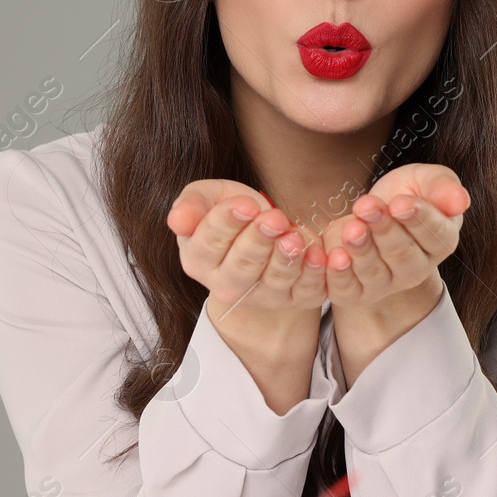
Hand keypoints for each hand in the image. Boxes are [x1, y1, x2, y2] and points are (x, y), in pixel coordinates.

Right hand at [167, 180, 327, 314]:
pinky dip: (314, 274)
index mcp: (198, 260)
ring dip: (286, 260)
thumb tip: (177, 221)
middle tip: (274, 219)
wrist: (262, 233)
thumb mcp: (207, 198)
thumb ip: (191, 205)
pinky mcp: (293, 298)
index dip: (227, 223)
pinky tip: (319, 255)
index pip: (209, 244)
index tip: (245, 205)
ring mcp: (261, 296)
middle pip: (241, 267)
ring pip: (273, 281)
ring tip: (295, 238)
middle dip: (258, 241)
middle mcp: (226, 285)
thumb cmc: (230, 212)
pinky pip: (304, 291)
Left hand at [316, 163, 469, 308]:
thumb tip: (461, 200)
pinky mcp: (357, 292)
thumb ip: (442, 186)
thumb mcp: (424, 179)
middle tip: (368, 207)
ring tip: (351, 228)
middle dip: (384, 230)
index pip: (434, 234)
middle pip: (402, 253)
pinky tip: (332, 256)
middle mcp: (416, 269)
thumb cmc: (404, 194)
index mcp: (440, 241)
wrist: (370, 212)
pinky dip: (338, 275)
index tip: (400, 203)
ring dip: (361, 250)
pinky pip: (347, 289)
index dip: (418, 219)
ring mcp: (387, 283)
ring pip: (374, 271)